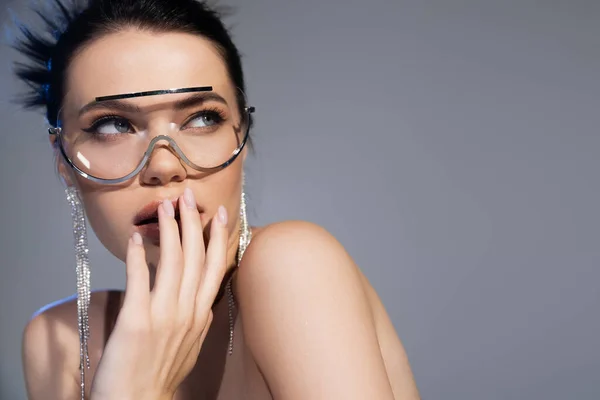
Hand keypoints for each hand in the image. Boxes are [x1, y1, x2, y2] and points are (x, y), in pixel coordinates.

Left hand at [90, 188, 228, 399]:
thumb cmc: (162, 376)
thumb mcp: (190, 345)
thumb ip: (196, 318)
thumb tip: (200, 301)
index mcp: (200, 315)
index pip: (214, 268)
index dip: (218, 238)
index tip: (220, 215)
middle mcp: (187, 312)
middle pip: (195, 258)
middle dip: (193, 223)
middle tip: (188, 196)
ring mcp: (163, 316)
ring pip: (172, 262)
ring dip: (170, 230)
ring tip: (166, 206)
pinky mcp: (137, 321)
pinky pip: (139, 279)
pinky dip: (137, 255)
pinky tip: (135, 238)